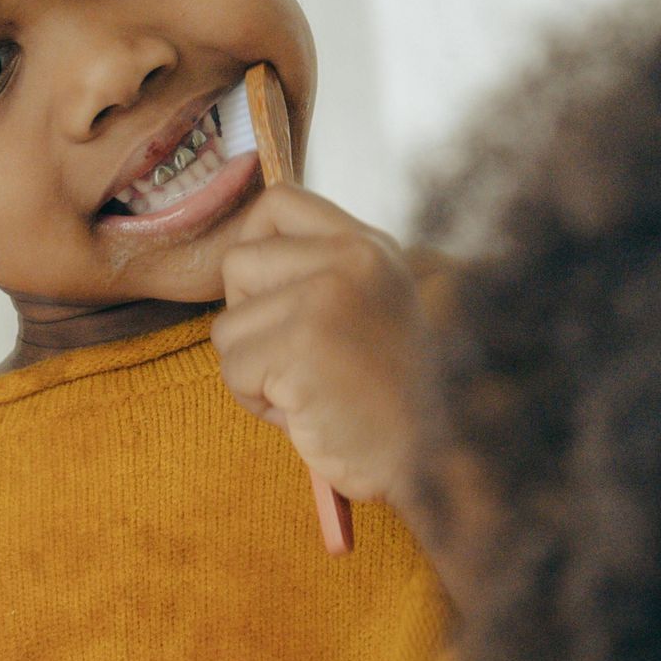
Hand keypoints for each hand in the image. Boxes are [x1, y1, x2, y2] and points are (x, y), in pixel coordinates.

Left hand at [213, 185, 428, 518]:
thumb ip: (321, 274)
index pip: (278, 202)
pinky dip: (257, 402)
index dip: (253, 244)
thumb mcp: (369, 310)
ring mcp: (326, 298)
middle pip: (237, 263)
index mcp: (370, 247)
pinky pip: (234, 369)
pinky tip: (304, 412)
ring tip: (306, 392)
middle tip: (295, 359)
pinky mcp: (302, 345)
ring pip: (228, 326)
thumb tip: (242, 260)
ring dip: (252, 371)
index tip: (265, 292)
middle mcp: (351, 260)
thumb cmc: (390, 399)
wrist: (432, 458)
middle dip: (247, 320)